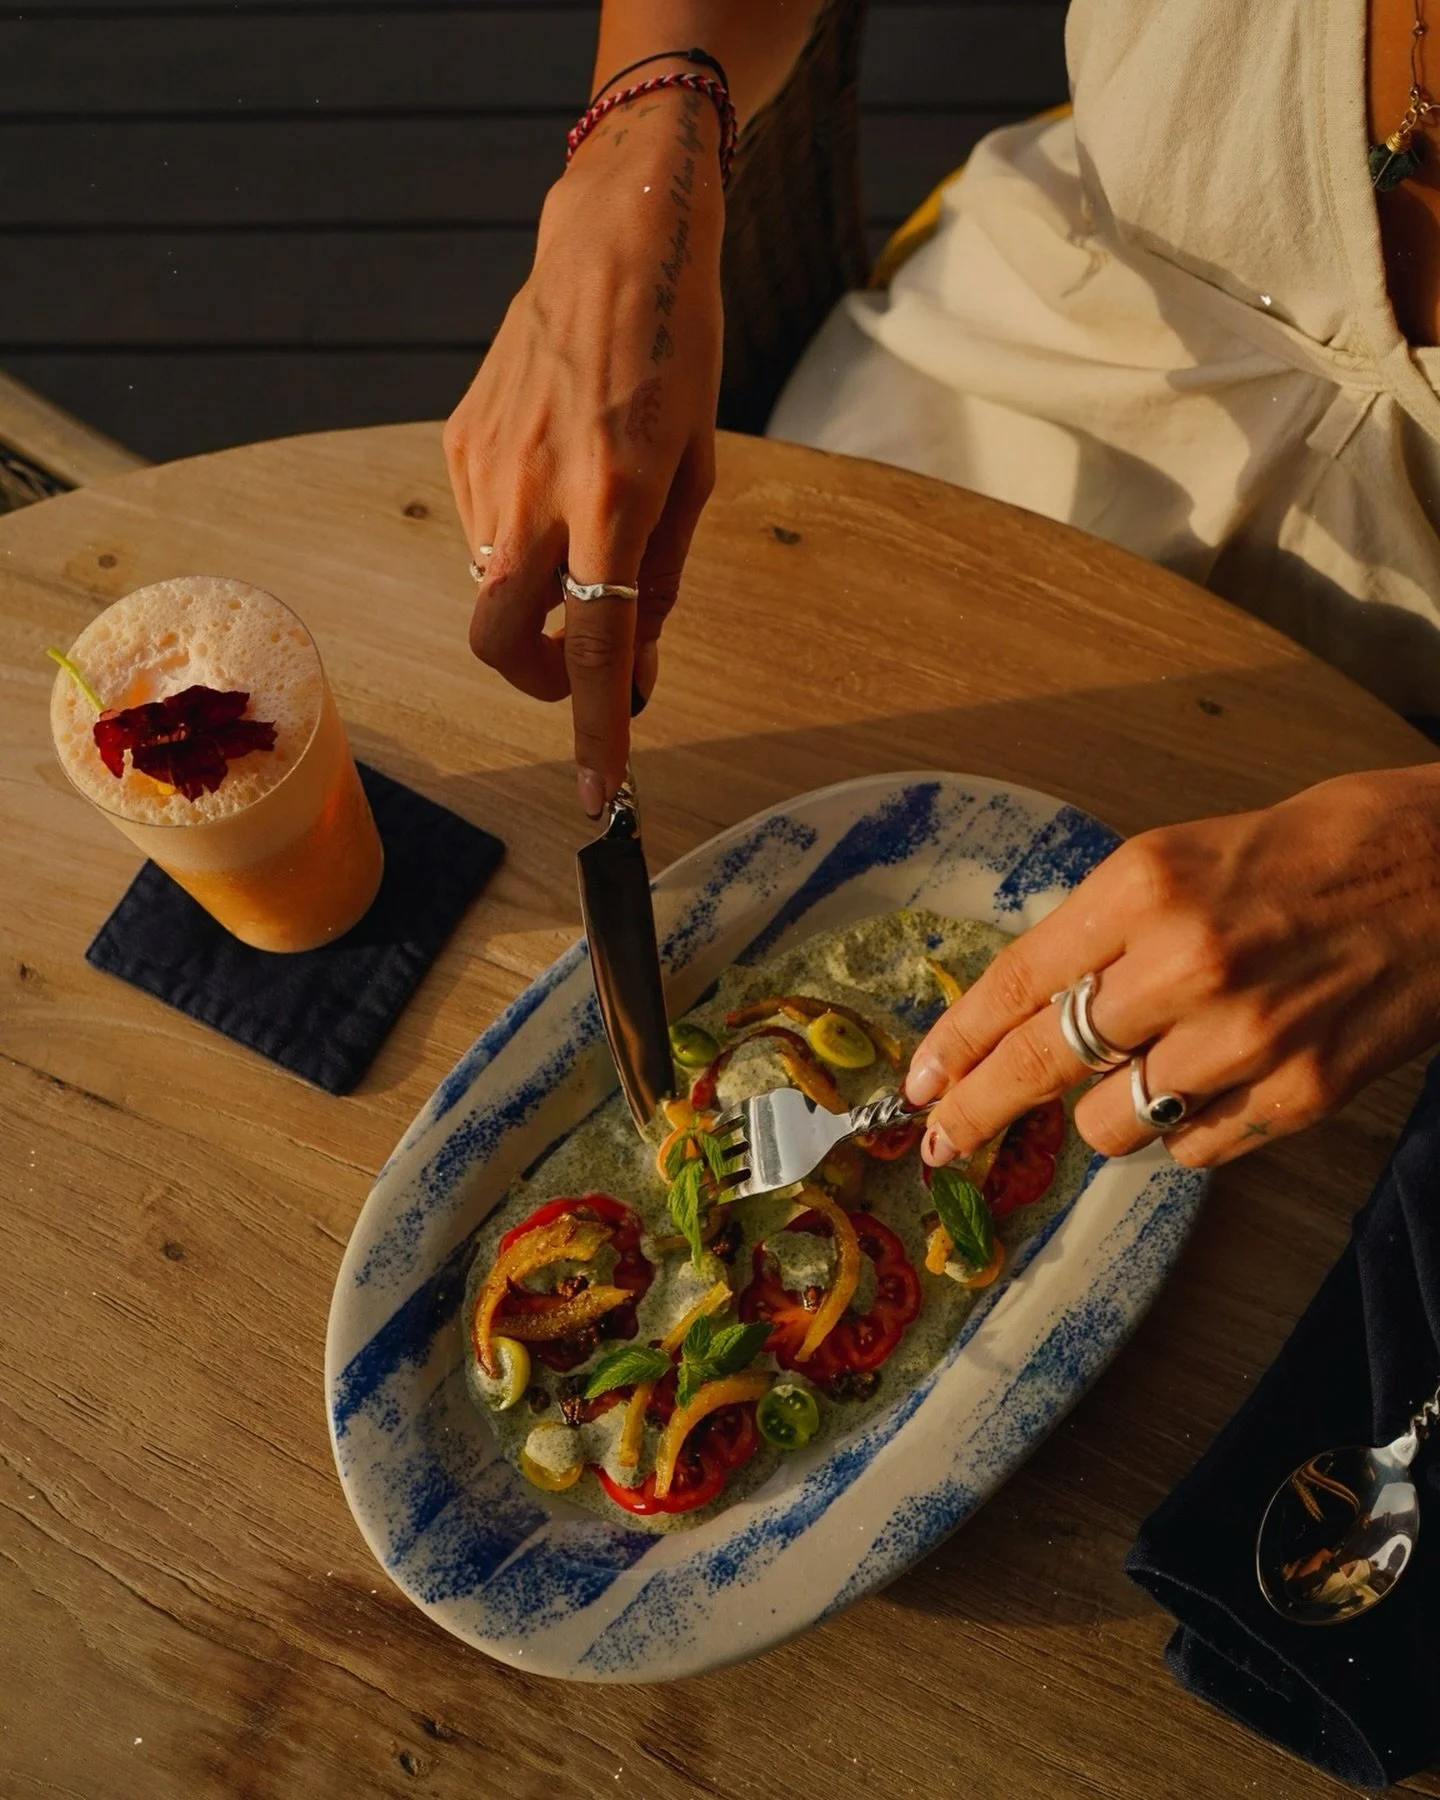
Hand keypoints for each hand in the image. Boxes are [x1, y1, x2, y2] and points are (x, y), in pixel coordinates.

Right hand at [443, 86, 723, 817]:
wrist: (614, 242)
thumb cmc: (677, 355)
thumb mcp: (695, 474)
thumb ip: (660, 580)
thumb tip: (639, 675)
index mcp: (612, 495)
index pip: (598, 643)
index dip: (600, 728)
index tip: (602, 796)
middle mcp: (534, 487)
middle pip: (499, 640)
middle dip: (540, 680)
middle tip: (584, 667)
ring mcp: (484, 465)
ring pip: (495, 583)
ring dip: (542, 591)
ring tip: (589, 521)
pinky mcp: (457, 441)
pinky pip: (483, 529)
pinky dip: (522, 539)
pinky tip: (557, 477)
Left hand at [904, 766, 1439, 1168]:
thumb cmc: (1323, 849)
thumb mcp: (1189, 855)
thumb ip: (1106, 931)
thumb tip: (1028, 1008)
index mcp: (1148, 886)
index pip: (1017, 983)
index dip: (954, 1042)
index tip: (920, 1081)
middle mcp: (1187, 963)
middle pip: (1042, 1066)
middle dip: (977, 1112)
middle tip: (941, 1142)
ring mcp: (1247, 1039)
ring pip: (1112, 1124)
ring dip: (1106, 1108)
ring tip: (1148, 1065)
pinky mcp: (1302, 1096)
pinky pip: (1190, 1150)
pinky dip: (1181, 1128)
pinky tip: (1211, 1081)